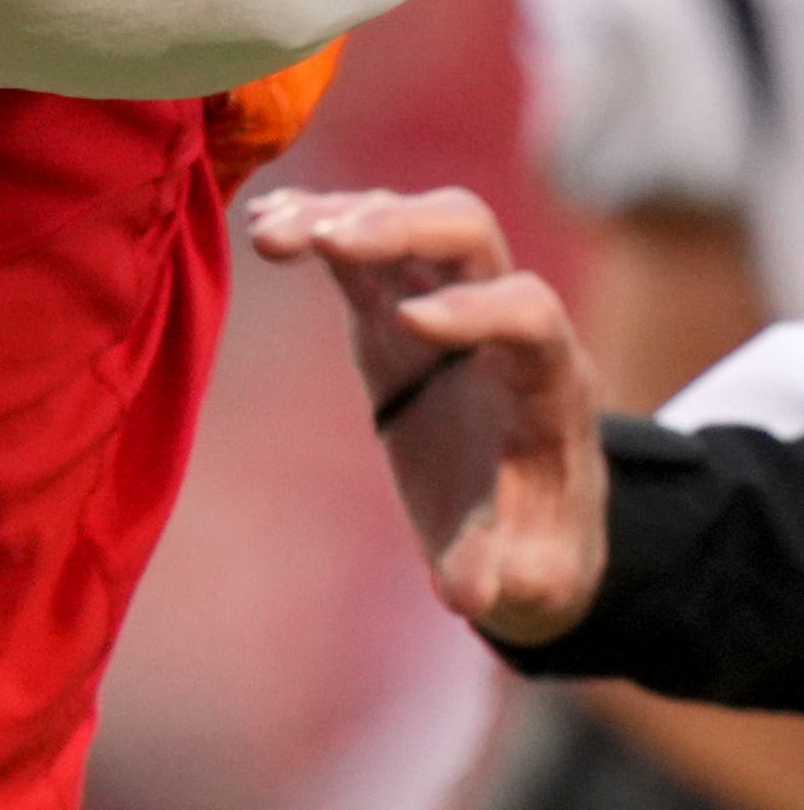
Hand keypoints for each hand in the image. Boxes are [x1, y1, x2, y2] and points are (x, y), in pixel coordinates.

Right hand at [244, 184, 610, 644]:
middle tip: (329, 240)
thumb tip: (470, 595)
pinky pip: (360, 247)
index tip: (410, 323)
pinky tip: (264, 225)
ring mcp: (444, 303)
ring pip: (411, 220)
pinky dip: (316, 223)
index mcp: (546, 382)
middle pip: (470, 232)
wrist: (517, 521)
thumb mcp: (531, 577)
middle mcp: (500, 322)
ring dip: (344, 214)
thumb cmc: (530, 549)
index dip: (477, 310)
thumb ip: (506, 575)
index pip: (531, 314)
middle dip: (403, 225)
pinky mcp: (392, 307)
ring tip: (271, 233)